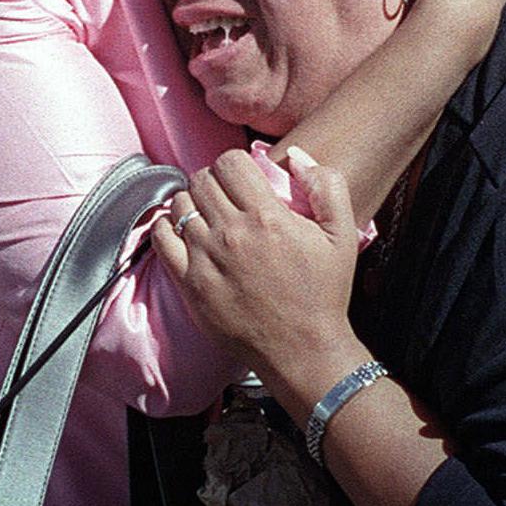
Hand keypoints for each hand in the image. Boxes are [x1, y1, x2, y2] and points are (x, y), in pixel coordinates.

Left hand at [150, 146, 361, 376]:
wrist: (302, 350)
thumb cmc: (324, 293)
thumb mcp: (343, 235)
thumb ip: (327, 186)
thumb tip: (296, 156)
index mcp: (268, 216)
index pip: (231, 161)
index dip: (237, 163)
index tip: (245, 177)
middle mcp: (232, 233)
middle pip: (202, 179)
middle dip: (214, 179)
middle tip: (227, 194)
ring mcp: (206, 259)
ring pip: (180, 205)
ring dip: (193, 202)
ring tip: (209, 214)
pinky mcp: (190, 284)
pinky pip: (161, 238)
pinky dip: (168, 226)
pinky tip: (184, 231)